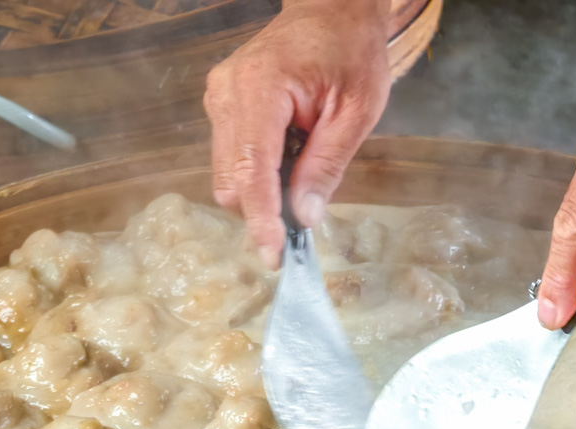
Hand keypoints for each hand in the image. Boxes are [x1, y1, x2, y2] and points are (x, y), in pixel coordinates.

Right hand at [204, 0, 391, 268]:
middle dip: (262, 211)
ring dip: (261, 193)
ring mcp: (218, 98)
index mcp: (261, 88)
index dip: (261, 219)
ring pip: (227, 175)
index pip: (252, 169)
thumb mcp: (356, 111)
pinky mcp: (221, 106)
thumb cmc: (350, 52)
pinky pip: (232, 159)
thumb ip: (327, 165)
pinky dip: (258, 175)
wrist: (331, 10)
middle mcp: (227, 93)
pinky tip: (289, 160)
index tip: (274, 256)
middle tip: (302, 222)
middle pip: (231, 181)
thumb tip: (303, 217)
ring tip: (301, 177)